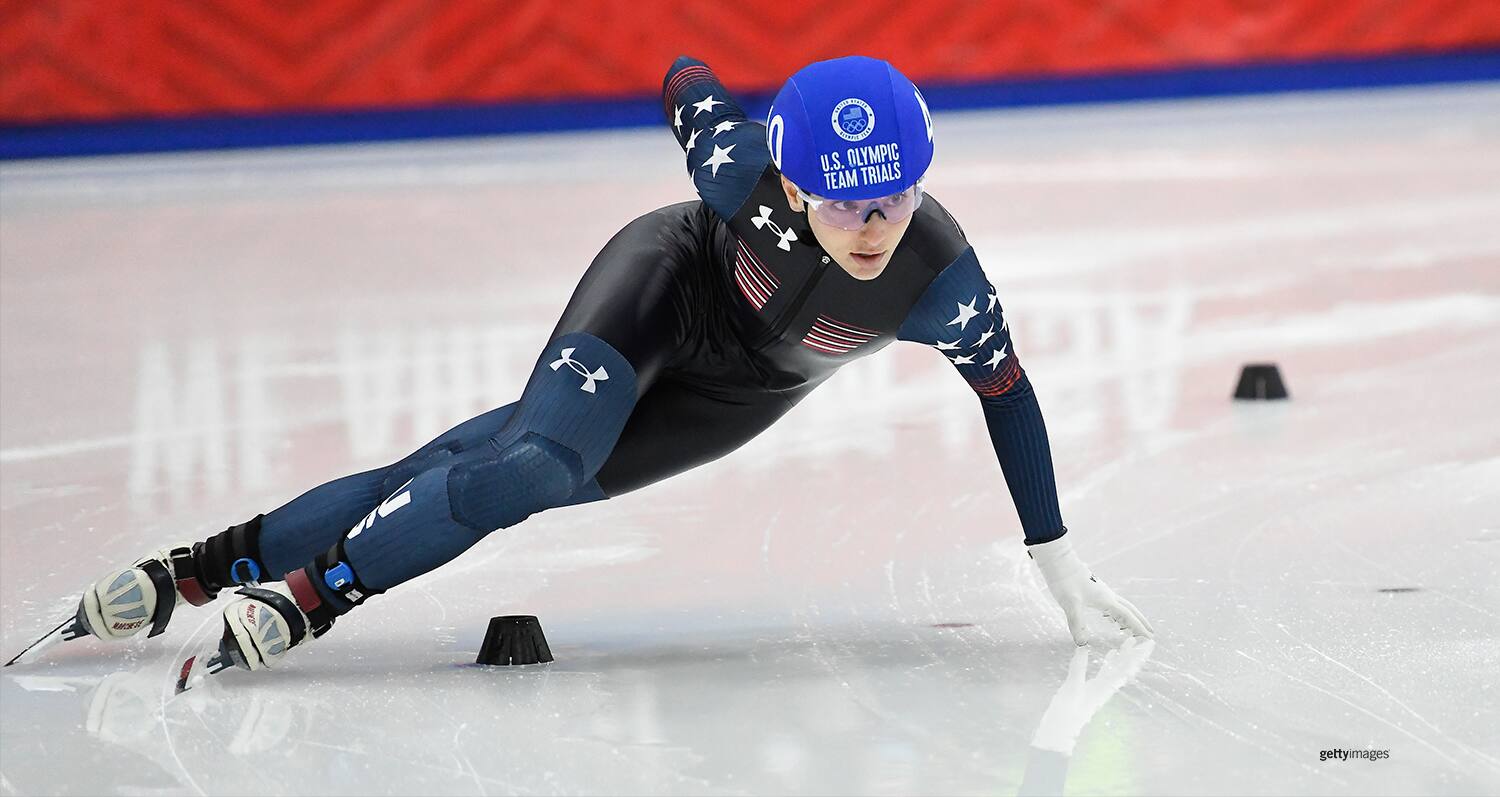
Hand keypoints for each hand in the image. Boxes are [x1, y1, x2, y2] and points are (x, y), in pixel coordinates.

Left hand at [1028, 534, 1153, 644]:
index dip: (1139, 628)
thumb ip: (1077, 624)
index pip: (1127, 616)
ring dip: (1128, 618)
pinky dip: (1114, 613)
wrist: (1058, 562)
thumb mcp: (1070, 605)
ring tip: (1130, 630)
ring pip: (1120, 606)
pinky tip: (1109, 618)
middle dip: (1140, 622)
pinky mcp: (1093, 589)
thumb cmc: (1065, 582)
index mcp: (1106, 600)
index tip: (1149, 638)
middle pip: (1129, 610)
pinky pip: (1110, 604)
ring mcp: (1101, 591)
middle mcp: (1107, 595)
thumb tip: (1082, 644)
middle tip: (1150, 633)